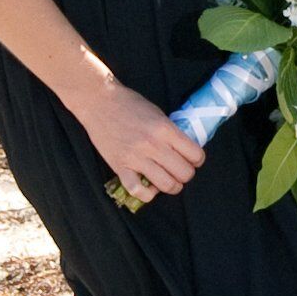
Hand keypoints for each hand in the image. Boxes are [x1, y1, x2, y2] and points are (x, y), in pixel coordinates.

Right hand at [73, 82, 205, 204]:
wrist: (99, 101)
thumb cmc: (129, 104)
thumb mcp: (158, 113)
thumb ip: (171, 132)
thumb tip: (185, 149)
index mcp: (166, 129)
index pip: (195, 154)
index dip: (197, 160)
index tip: (193, 160)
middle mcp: (153, 145)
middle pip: (184, 173)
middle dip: (186, 174)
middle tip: (180, 170)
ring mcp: (136, 157)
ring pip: (166, 184)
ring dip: (171, 186)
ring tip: (168, 180)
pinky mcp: (119, 166)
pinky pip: (137, 190)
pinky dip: (146, 194)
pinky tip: (149, 187)